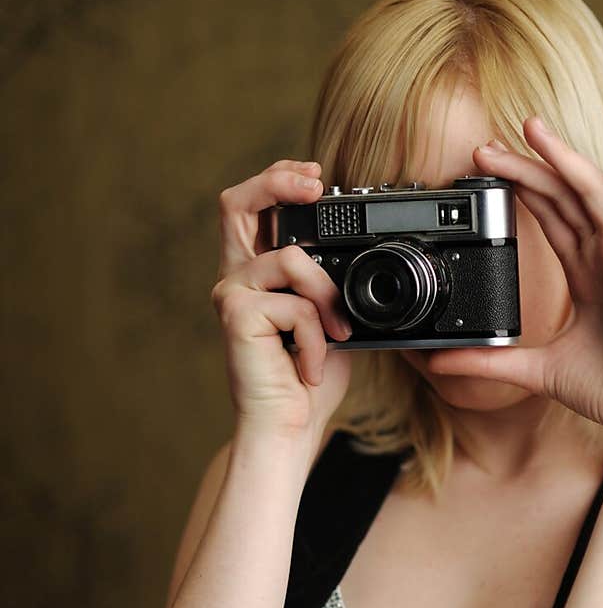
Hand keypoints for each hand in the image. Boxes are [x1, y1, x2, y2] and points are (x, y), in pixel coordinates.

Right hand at [211, 160, 352, 435]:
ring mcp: (231, 295)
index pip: (252, 208)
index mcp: (257, 274)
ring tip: (336, 337)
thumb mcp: (332, 322)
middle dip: (278, 181)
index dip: (279, 180)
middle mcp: (236, 278)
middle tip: (316, 184)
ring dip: (327, 298)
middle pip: (237, 202)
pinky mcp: (236, 317)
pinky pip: (295, 306)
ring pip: (291, 260)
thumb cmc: (308, 381)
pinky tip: (309, 368)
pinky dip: (316, 339)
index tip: (316, 178)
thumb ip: (332, 286)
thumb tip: (365, 257)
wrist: (289, 429)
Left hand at [427, 118, 602, 439]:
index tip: (486, 169)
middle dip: (527, 166)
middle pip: (565, 197)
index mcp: (590, 276)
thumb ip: (490, 362)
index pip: (552, 216)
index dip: (522, 189)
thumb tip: (439, 365)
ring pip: (594, 194)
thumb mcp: (535, 371)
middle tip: (486, 145)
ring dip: (564, 158)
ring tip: (531, 128)